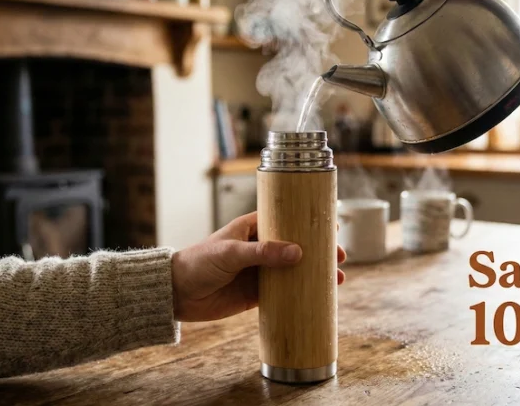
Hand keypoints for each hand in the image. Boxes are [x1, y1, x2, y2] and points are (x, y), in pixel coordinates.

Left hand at [171, 212, 345, 321]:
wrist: (177, 294)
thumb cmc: (199, 263)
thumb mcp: (231, 253)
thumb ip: (263, 252)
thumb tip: (298, 252)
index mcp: (253, 228)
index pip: (288, 220)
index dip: (311, 223)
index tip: (333, 227)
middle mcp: (260, 248)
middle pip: (298, 246)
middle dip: (320, 252)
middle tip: (342, 257)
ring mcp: (260, 271)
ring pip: (295, 270)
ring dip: (316, 274)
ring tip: (339, 280)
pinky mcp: (256, 294)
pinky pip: (285, 293)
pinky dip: (302, 294)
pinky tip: (318, 298)